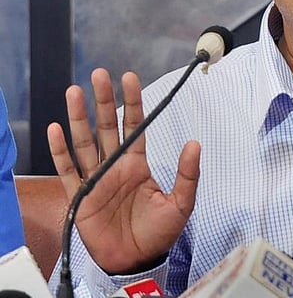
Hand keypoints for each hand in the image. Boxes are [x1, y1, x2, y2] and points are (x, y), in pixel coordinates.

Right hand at [46, 68, 199, 274]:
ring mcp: (95, 179)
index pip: (133, 125)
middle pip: (105, 126)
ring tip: (74, 91)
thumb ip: (188, 174)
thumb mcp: (181, 203)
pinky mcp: (79, 196)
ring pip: (84, 142)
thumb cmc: (158, 233)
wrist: (136, 260)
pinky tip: (55, 130)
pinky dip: (60, 151)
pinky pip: (67, 170)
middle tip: (99, 74)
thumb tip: (195, 143)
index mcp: (137, 164)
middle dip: (102, 100)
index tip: (129, 78)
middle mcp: (114, 166)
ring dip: (78, 117)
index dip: (132, 101)